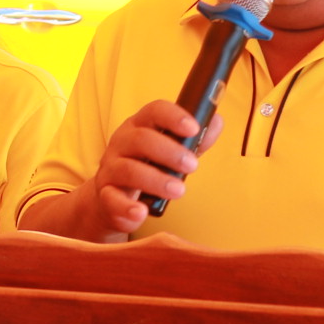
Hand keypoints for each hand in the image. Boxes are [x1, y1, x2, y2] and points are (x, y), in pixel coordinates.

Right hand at [83, 100, 203, 237]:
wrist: (113, 199)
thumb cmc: (147, 168)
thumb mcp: (170, 152)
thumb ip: (195, 140)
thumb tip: (217, 122)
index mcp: (139, 126)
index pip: (154, 111)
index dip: (173, 117)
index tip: (193, 128)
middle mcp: (121, 143)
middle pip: (141, 139)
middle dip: (170, 152)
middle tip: (193, 166)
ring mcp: (110, 169)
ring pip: (129, 169)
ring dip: (156, 180)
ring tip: (179, 190)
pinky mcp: (105, 195)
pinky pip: (112, 199)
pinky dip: (127, 207)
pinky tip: (142, 212)